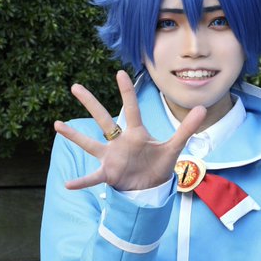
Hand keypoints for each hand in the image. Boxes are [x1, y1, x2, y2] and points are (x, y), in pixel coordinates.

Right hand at [54, 70, 206, 190]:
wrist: (150, 187)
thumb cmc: (158, 165)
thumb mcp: (174, 147)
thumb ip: (187, 128)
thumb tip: (203, 107)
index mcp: (136, 133)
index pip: (131, 109)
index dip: (127, 92)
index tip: (120, 72)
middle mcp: (120, 142)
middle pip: (103, 119)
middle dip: (91, 103)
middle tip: (75, 86)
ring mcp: (111, 157)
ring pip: (90, 143)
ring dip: (74, 135)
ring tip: (57, 124)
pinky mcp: (108, 174)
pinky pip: (92, 177)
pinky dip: (81, 181)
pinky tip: (68, 184)